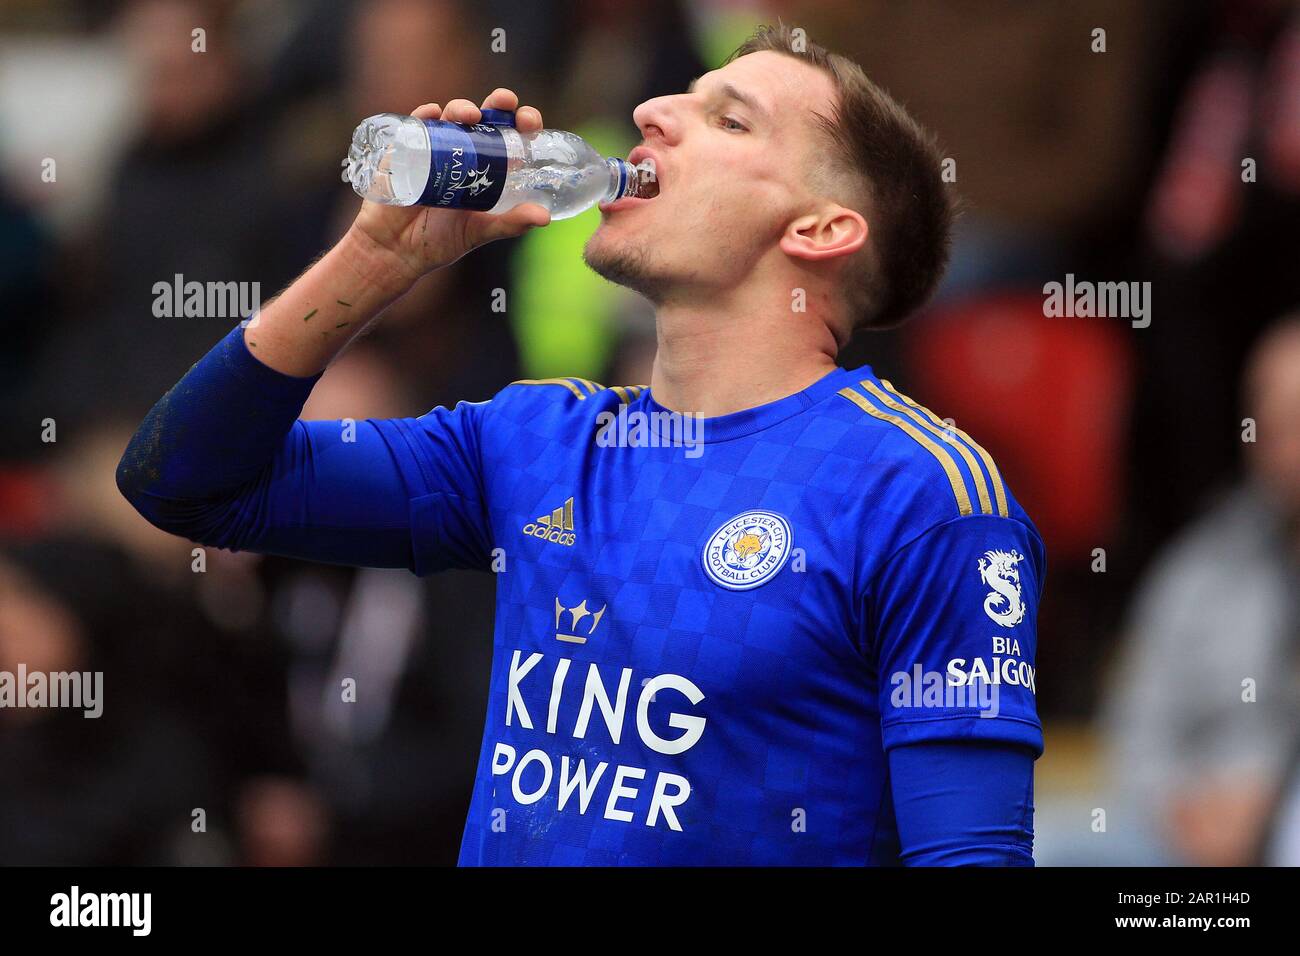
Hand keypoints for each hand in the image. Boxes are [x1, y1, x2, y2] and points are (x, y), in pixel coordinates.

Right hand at [348, 88, 550, 282]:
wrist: (396, 250)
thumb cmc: (440, 240)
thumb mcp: (480, 232)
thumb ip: (512, 223)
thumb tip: (544, 217)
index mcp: (486, 167)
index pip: (509, 137)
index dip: (521, 124)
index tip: (530, 122)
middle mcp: (463, 152)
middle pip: (484, 117)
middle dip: (497, 103)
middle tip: (505, 102)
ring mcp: (434, 148)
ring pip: (451, 116)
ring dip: (462, 107)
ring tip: (470, 115)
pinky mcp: (405, 149)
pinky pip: (416, 124)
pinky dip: (425, 114)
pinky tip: (433, 113)